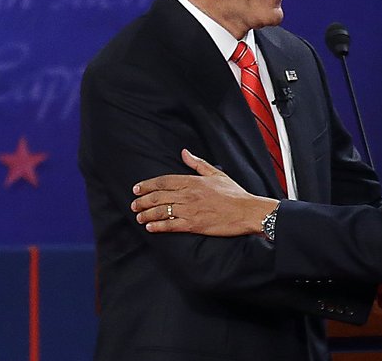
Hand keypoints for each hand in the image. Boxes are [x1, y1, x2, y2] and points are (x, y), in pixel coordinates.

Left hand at [131, 149, 277, 235]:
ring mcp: (190, 210)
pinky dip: (158, 226)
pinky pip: (171, 225)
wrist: (247, 211)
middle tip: (134, 205)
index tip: (136, 189)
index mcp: (193, 181)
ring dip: (147, 214)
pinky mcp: (194, 224)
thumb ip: (198, 163)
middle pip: (158, 196)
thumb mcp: (216, 174)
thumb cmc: (234, 193)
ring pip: (161, 211)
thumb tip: (185, 152)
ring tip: (139, 217)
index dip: (147, 185)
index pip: (163, 181)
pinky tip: (150, 228)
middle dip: (142, 201)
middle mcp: (188, 194)